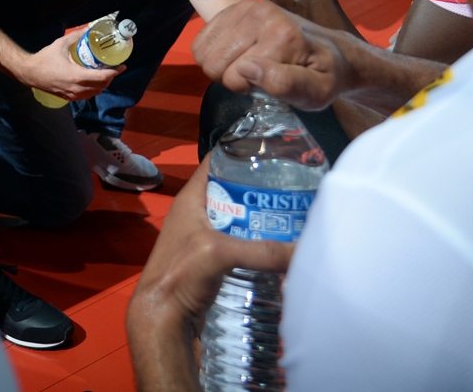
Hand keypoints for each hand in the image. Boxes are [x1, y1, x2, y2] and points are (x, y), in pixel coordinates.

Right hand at [22, 37, 119, 101]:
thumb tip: (87, 29)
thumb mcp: (60, 44)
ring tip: (103, 74)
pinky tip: (91, 81)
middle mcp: (77, 88)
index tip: (122, 66)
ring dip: (102, 85)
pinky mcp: (68, 97)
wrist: (30, 73)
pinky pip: (86, 96)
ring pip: (95, 93)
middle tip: (113, 68)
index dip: (115, 72)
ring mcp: (73, 94)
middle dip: (110, 78)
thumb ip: (75, 36)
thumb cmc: (44, 59)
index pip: (103, 77)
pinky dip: (93, 90)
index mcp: (77, 76)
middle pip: (102, 86)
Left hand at [127, 158, 294, 391]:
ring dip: (267, 224)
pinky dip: (263, 249)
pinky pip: (245, 248)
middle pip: (237, 195)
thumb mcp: (218, 252)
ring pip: (243, 223)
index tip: (276, 153)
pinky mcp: (216, 265)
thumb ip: (262, 250)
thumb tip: (308, 251)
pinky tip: (286, 253)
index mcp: (191, 199)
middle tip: (300, 193)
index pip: (218, 162)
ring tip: (300, 221)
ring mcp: (207, 241)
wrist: (164, 320)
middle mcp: (198, 216)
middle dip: (265, 194)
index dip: (242, 153)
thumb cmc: (179, 275)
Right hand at [191, 0, 348, 111]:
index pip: (234, 77)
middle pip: (213, 64)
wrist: (333, 51)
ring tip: (248, 65)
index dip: (247, 90)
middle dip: (231, 78)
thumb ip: (286, 83)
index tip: (269, 85)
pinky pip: (200, 39)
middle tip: (258, 77)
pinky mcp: (234, 6)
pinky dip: (213, 53)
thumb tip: (247, 68)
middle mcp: (261, 14)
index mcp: (282, 35)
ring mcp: (245, 7)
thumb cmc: (325, 77)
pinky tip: (237, 54)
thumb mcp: (317, 92)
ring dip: (221, 66)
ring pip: (202, 53)